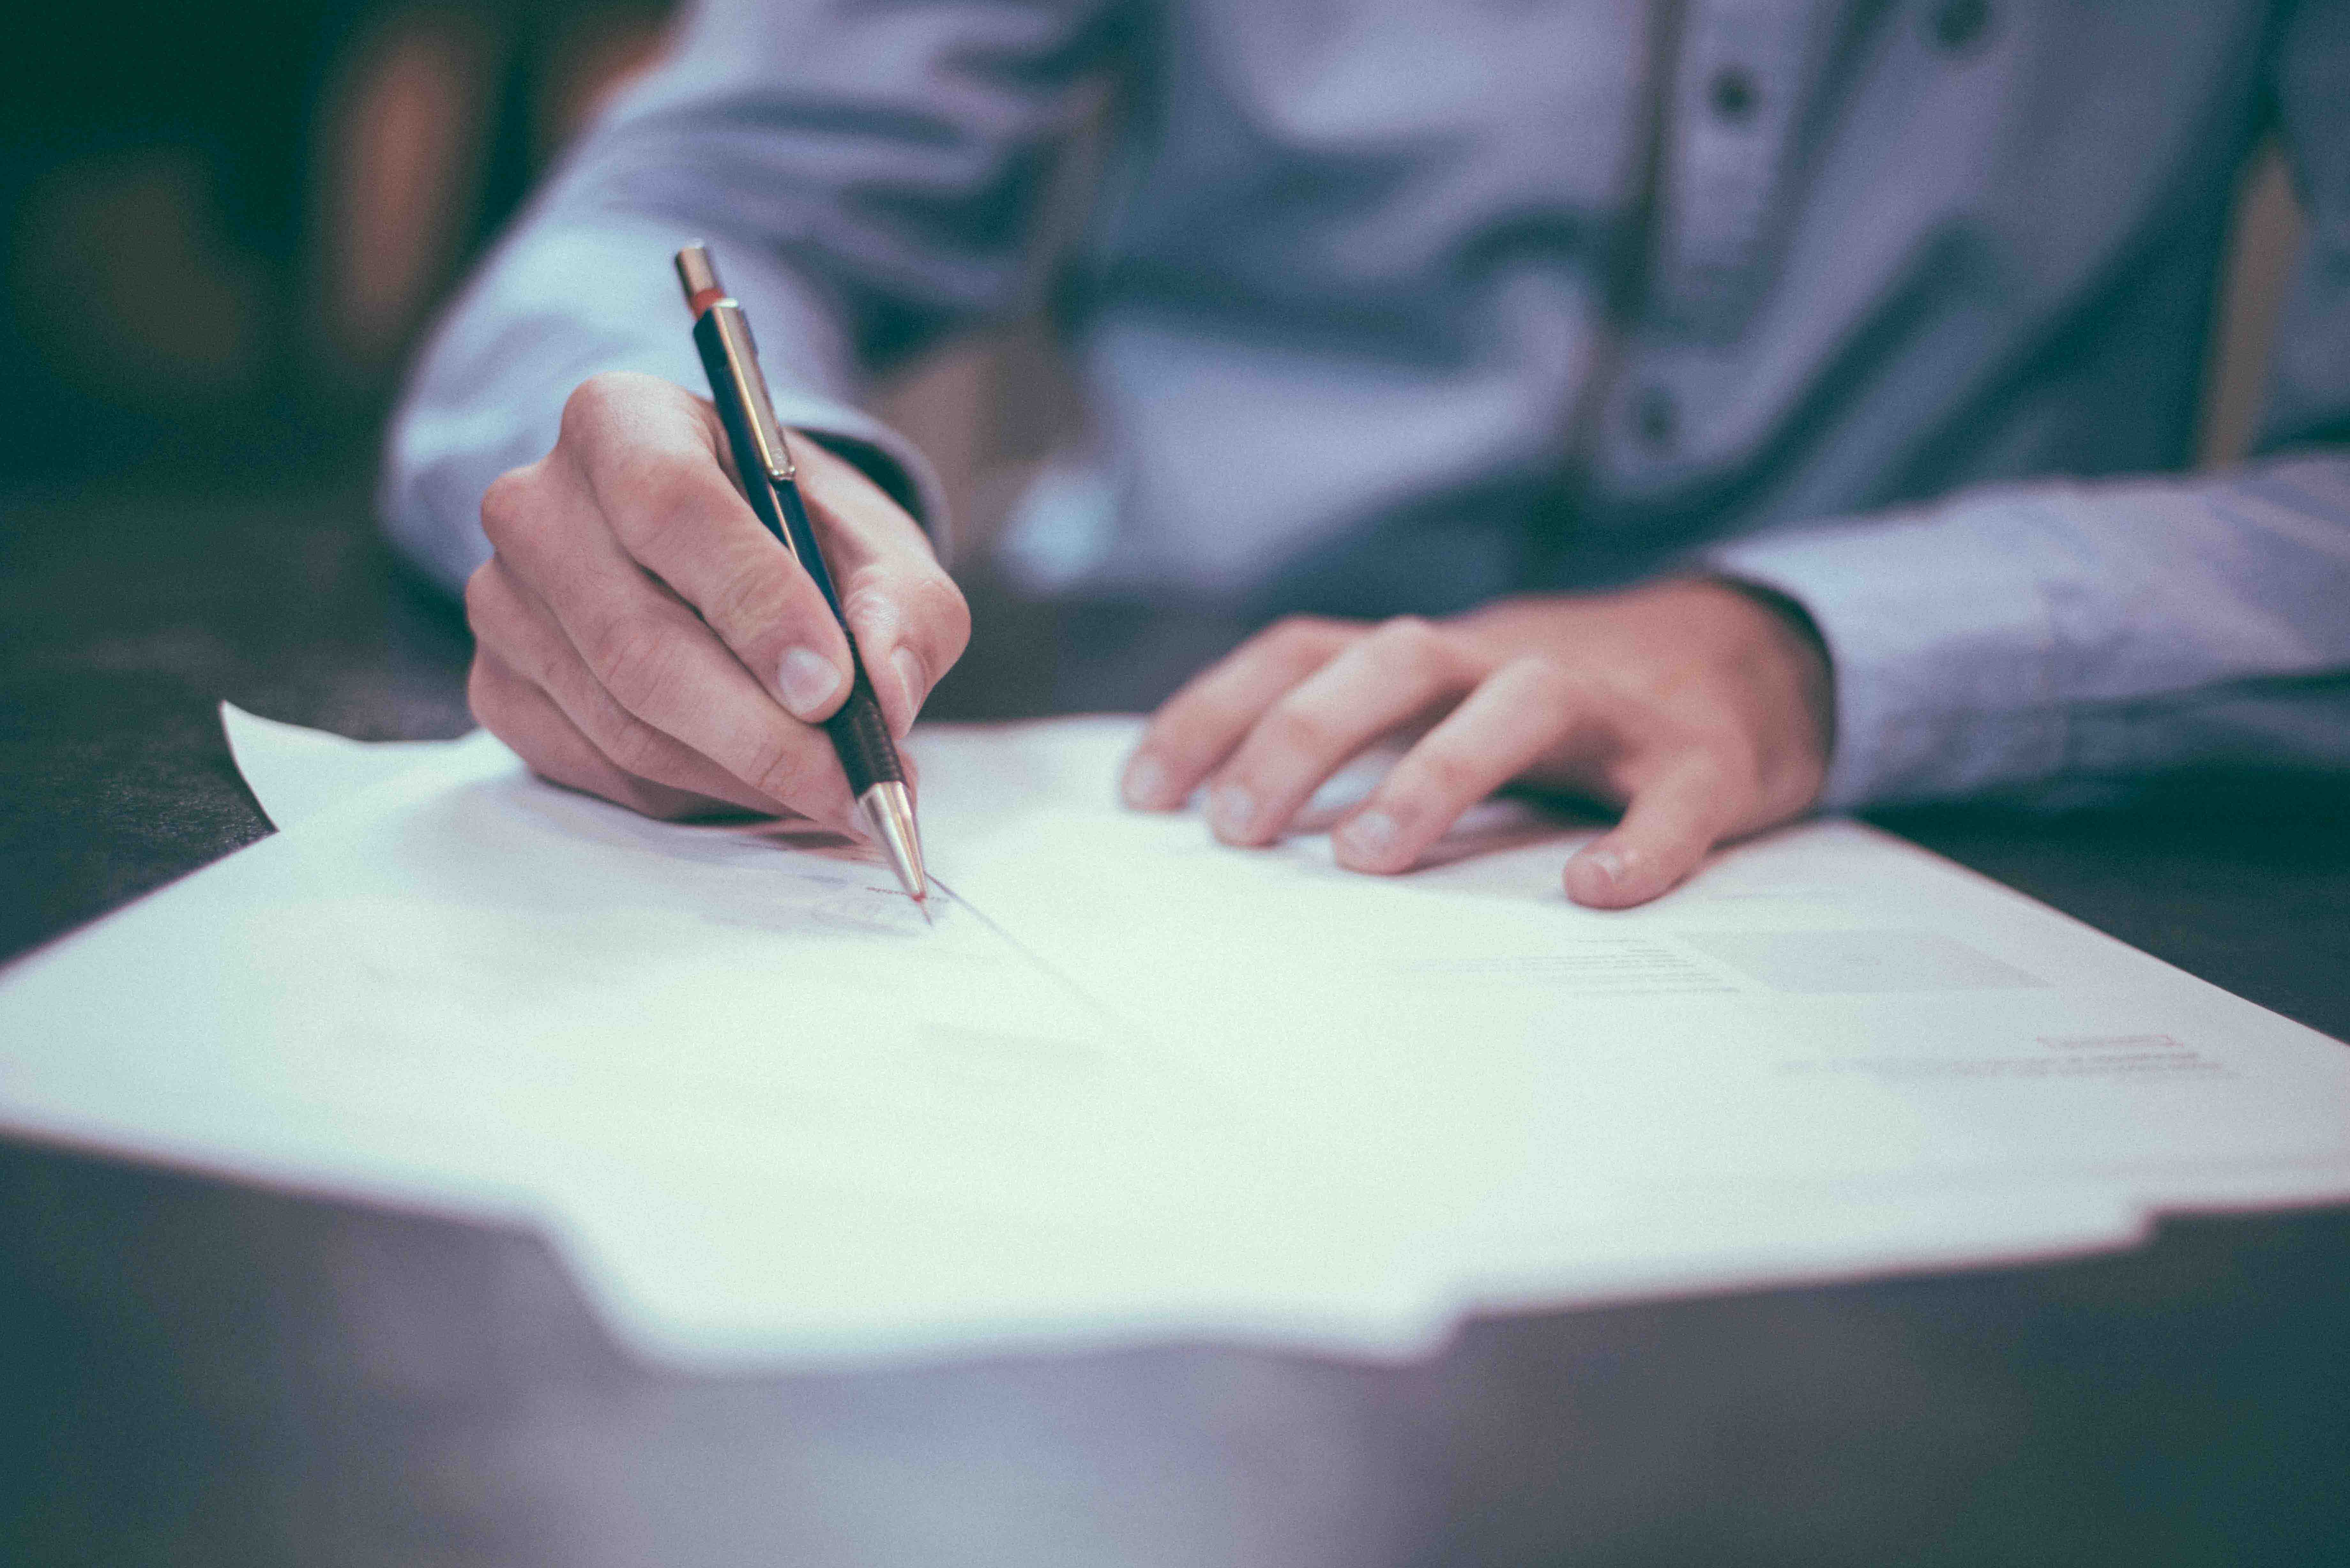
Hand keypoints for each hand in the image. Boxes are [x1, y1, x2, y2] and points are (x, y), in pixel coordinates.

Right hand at [464, 372, 968, 826]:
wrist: (727, 554)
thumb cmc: (801, 537)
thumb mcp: (879, 546)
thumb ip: (903, 610)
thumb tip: (886, 696)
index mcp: (622, 421)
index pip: (671, 507)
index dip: (756, 606)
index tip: (833, 689)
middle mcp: (537, 504)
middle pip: (638, 641)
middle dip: (762, 733)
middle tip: (854, 785)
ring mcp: (504, 601)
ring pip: (623, 723)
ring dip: (741, 775)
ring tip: (830, 789)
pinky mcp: (499, 686)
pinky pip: (599, 768)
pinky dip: (693, 794)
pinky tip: (758, 782)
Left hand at [1120, 579, 1833, 906]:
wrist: (1745, 665)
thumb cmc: (1557, 716)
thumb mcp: (1445, 708)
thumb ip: (1355, 746)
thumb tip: (1221, 828)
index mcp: (1434, 659)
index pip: (1304, 652)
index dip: (1217, 710)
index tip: (1143, 795)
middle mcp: (1507, 661)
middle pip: (1394, 659)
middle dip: (1304, 735)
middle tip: (1237, 831)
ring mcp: (1610, 708)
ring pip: (1519, 701)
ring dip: (1436, 771)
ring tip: (1369, 857)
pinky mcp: (1702, 761)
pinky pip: (1672, 798)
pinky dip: (1640, 842)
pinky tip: (1596, 891)